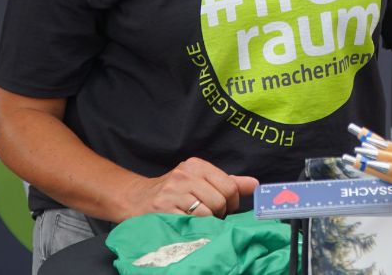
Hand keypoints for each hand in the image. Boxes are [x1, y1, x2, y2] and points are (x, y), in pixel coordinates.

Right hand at [123, 157, 258, 219]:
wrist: (135, 199)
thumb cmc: (173, 191)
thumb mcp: (199, 179)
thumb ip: (228, 182)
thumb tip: (255, 185)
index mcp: (196, 165)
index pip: (229, 185)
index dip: (232, 201)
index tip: (226, 207)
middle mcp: (185, 175)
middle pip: (221, 199)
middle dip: (221, 213)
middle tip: (211, 215)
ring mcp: (173, 192)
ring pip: (209, 212)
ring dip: (208, 221)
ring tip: (198, 219)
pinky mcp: (164, 208)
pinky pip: (193, 222)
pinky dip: (196, 226)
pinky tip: (188, 222)